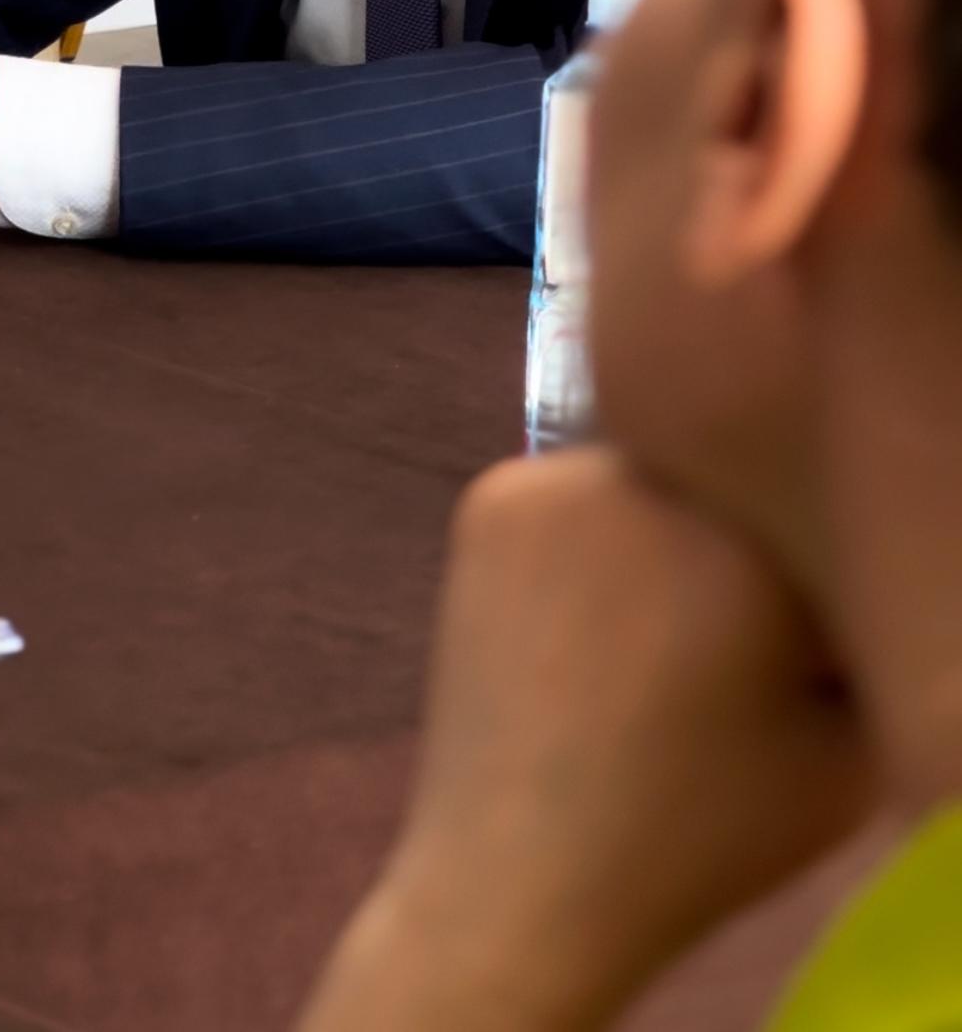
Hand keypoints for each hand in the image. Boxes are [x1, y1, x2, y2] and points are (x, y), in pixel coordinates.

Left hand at [301, 450, 871, 1031]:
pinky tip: (580, 625)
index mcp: (756, 544)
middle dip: (729, 550)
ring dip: (657, 533)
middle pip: (724, 487)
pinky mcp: (493, 495)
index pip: (809, 523)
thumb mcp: (851, 747)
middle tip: (707, 645)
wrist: (525, 880)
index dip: (800, 596)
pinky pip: (570, 491)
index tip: (772, 662)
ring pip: (646, 479)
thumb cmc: (702, 832)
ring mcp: (559, 478)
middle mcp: (653, 481)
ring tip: (640, 641)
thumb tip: (827, 567)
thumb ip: (864, 635)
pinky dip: (584, 539)